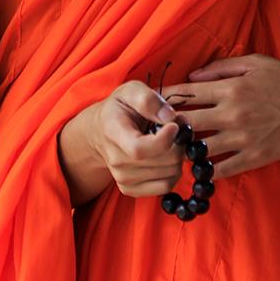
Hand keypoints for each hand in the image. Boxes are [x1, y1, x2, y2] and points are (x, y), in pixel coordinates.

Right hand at [83, 80, 188, 197]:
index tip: (175, 125)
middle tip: (176, 128)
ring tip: (170, 141)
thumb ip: (148, 99)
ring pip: (170, 174)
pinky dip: (173, 172)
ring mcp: (122, 178)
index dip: (165, 140)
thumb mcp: (130, 91)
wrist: (100, 132)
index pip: (140, 149)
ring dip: (179, 157)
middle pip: (163, 162)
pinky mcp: (131, 189)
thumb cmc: (119, 109)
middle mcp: (116, 160)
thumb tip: (170, 117)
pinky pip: (166, 186)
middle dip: (179, 144)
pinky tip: (165, 157)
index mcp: (113, 132)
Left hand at [161, 53, 279, 178]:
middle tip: (153, 130)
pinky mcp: (256, 157)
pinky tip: (196, 168)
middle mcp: (232, 114)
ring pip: (200, 148)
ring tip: (169, 151)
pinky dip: (206, 170)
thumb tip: (191, 76)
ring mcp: (243, 139)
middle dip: (166, 126)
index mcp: (229, 89)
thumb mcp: (254, 62)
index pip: (185, 94)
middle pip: (186, 123)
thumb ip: (219, 68)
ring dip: (183, 150)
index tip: (150, 103)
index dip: (164, 99)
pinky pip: (223, 168)